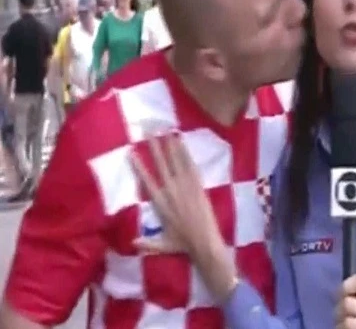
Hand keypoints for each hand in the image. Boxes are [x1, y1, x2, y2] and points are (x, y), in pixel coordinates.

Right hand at [129, 133, 237, 301]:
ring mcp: (185, 186)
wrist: (204, 242)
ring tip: (164, 129)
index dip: (138, 166)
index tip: (131, 152)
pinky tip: (181, 141)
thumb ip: (146, 243)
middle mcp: (170, 191)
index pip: (146, 180)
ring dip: (169, 144)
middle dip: (153, 146)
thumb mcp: (162, 245)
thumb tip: (132, 243)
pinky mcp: (198, 185)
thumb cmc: (183, 244)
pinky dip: (185, 152)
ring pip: (175, 161)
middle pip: (160, 164)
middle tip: (148, 130)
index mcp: (159, 203)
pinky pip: (190, 165)